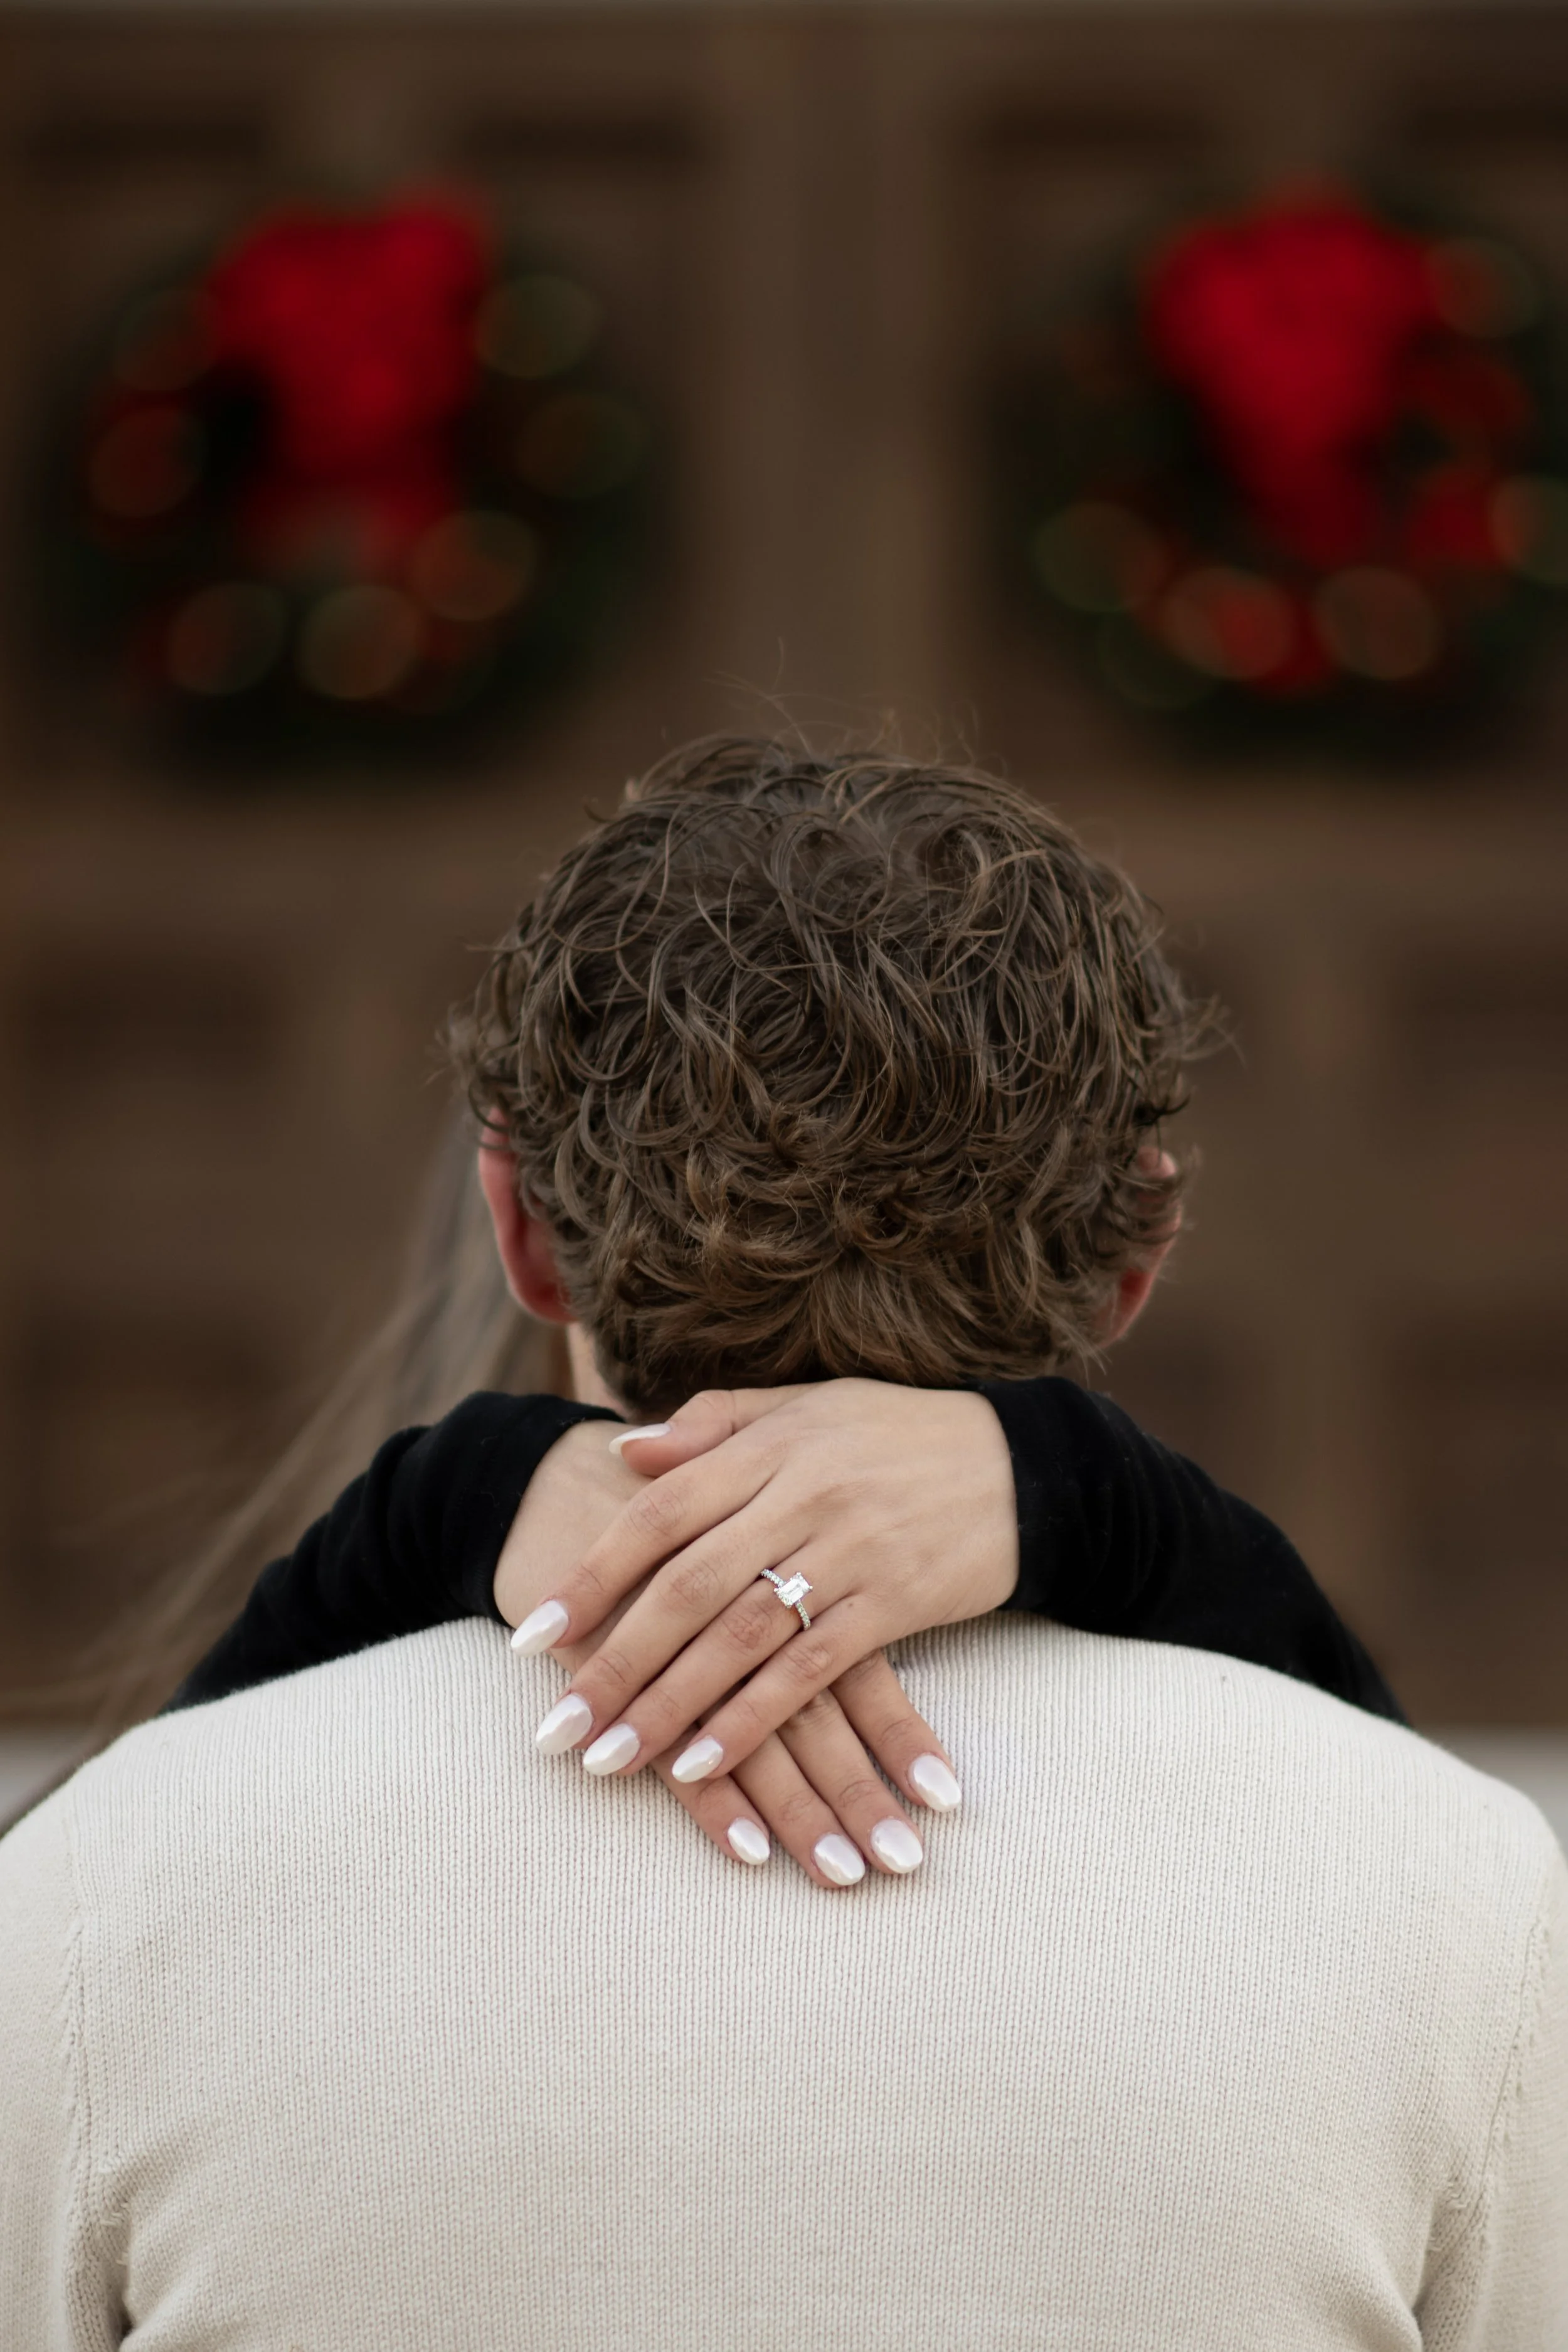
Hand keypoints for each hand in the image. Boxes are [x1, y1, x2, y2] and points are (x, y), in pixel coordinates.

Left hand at [504, 1380, 1015, 1794]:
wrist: (1023, 1463)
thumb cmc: (899, 1433)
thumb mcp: (805, 1406)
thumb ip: (714, 1424)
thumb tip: (626, 1454)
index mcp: (768, 1446)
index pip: (657, 1513)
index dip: (590, 1577)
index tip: (531, 1636)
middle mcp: (799, 1496)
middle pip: (683, 1587)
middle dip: (612, 1662)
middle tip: (554, 1728)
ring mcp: (846, 1551)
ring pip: (736, 1638)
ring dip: (666, 1706)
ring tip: (607, 1760)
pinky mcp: (893, 1604)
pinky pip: (807, 1671)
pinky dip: (749, 1719)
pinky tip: (700, 1764)